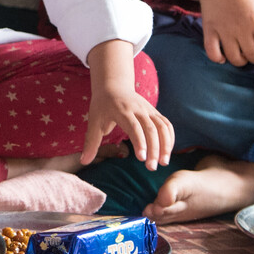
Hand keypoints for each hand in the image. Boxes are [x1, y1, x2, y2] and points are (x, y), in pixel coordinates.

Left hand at [83, 39, 173, 168]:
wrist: (113, 85)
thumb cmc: (102, 106)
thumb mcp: (94, 122)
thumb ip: (91, 142)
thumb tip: (84, 161)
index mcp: (122, 110)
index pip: (134, 127)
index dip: (139, 142)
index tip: (141, 158)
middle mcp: (138, 109)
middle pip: (151, 129)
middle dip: (154, 148)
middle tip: (151, 167)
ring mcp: (149, 110)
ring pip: (163, 127)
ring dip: (166, 144)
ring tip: (163, 163)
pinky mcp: (155, 112)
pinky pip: (167, 125)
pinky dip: (170, 138)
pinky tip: (166, 152)